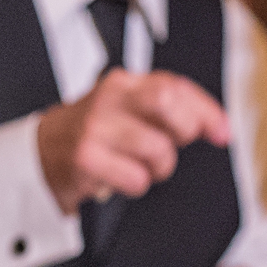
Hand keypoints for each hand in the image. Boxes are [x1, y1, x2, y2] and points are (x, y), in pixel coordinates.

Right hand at [35, 69, 230, 215]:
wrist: (45, 152)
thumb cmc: (97, 132)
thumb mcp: (130, 109)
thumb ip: (172, 110)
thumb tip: (218, 126)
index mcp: (125, 83)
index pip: (176, 86)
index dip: (207, 111)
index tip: (221, 132)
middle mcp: (109, 98)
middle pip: (166, 102)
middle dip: (183, 130)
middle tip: (174, 145)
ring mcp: (95, 127)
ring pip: (157, 149)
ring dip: (159, 167)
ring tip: (140, 165)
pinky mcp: (85, 158)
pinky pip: (136, 178)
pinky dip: (136, 184)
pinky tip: (120, 176)